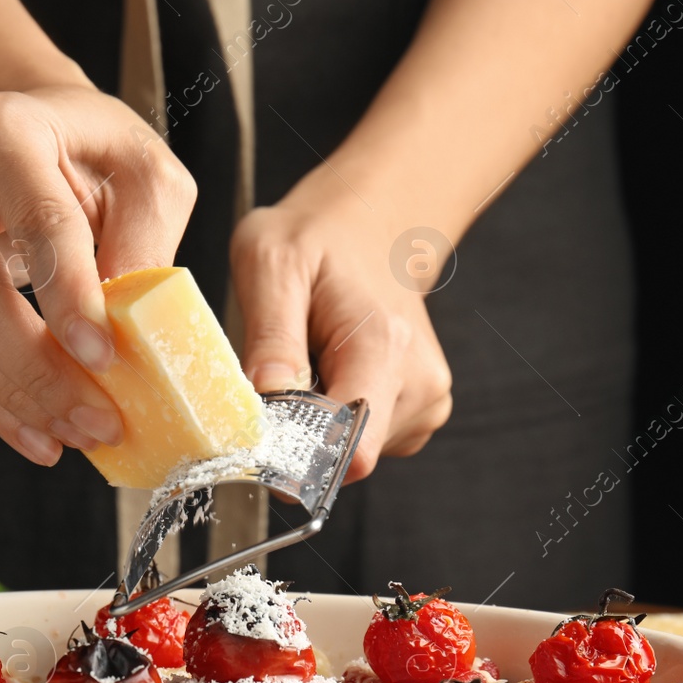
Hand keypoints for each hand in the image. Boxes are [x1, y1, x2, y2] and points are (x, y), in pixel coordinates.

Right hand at [0, 84, 197, 464]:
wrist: (17, 126)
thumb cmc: (87, 148)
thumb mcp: (143, 170)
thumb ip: (146, 237)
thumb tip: (135, 325)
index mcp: (0, 128)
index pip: (36, 220)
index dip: (69, 294)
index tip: (104, 359)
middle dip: (40, 370)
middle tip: (97, 420)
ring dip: (17, 395)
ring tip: (75, 433)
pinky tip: (36, 434)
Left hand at [230, 173, 452, 481]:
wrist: (372, 224)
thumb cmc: (319, 236)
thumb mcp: (271, 262)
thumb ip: (271, 335)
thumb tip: (266, 400)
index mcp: (384, 347)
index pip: (349, 451)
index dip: (294, 459)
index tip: (256, 431)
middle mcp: (419, 382)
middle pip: (343, 457)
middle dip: (297, 434)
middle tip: (277, 374)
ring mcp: (427, 400)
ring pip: (349, 455)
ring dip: (314, 425)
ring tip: (310, 361)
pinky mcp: (420, 410)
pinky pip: (362, 443)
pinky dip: (334, 420)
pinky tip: (330, 370)